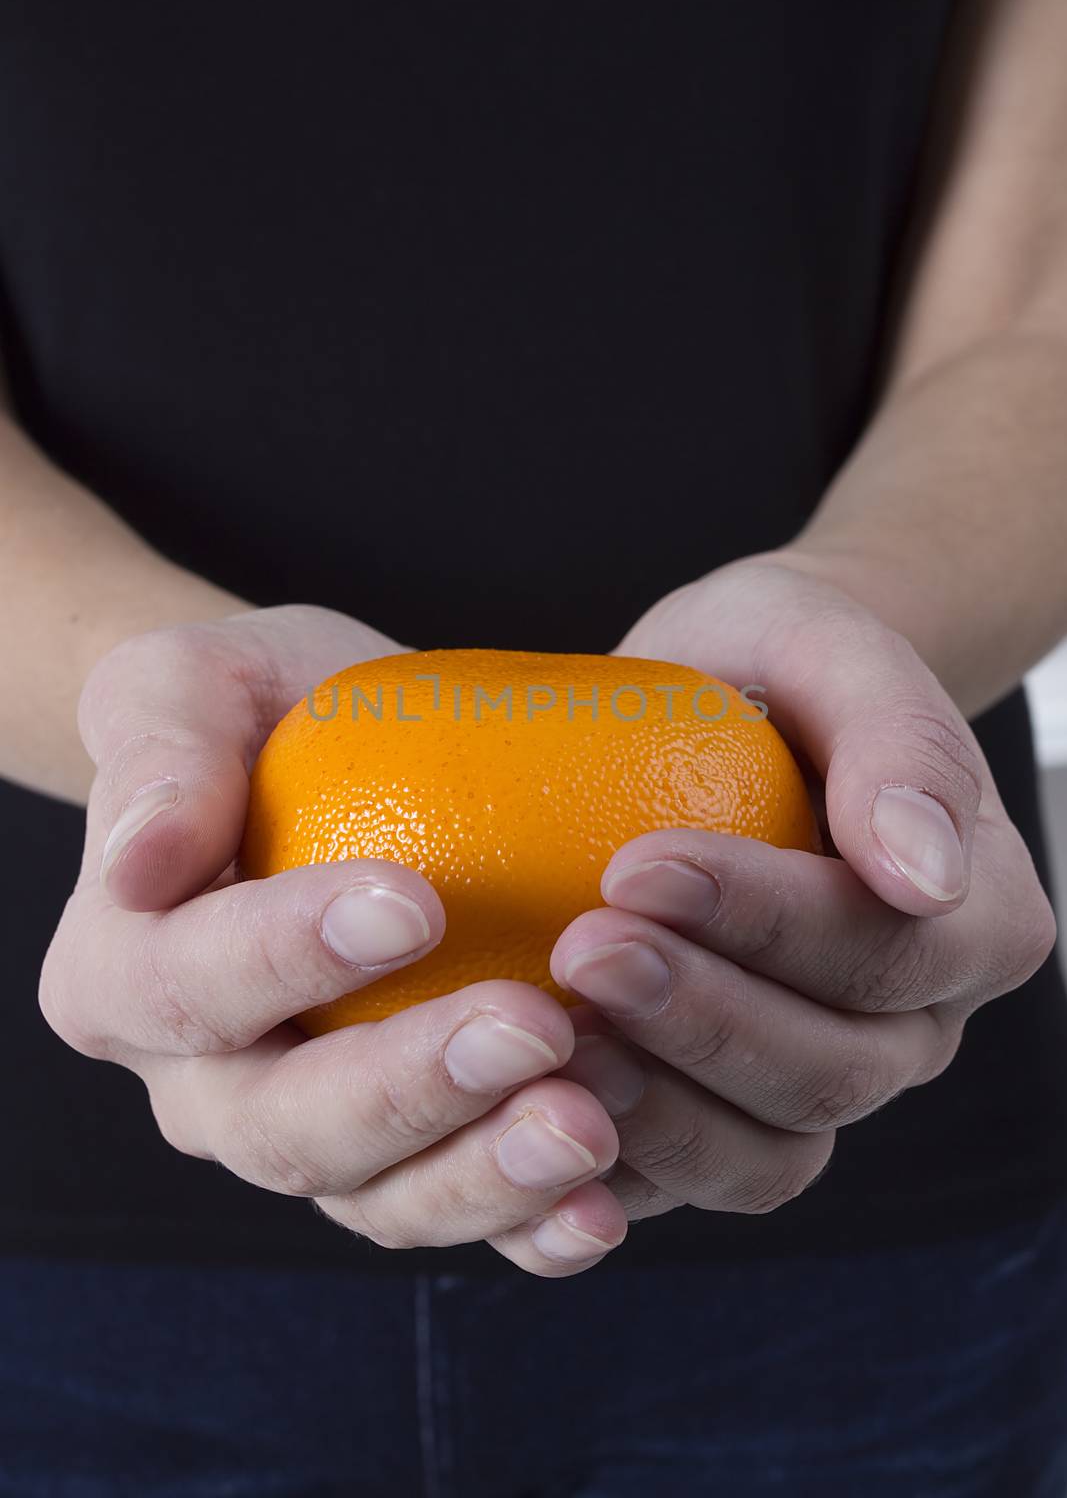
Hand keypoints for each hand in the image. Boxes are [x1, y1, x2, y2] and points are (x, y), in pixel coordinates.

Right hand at [39, 606, 623, 1276]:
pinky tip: (604, 1204)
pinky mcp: (408, 1164)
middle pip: (288, 1126)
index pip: (185, 985)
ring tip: (590, 1128)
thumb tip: (139, 863)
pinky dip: (530, 1227)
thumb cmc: (267, 712)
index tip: (416, 902)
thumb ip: (159, 745)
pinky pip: (461, 1218)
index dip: (288, 957)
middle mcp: (204, 1087)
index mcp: (122, 977)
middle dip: (413, 1088)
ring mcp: (310, 1141)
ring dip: (487, 1176)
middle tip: (536, 1026)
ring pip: (379, 1199)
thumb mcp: (197, 680)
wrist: (355, 768)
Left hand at [548, 555, 1055, 1221]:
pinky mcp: (731, 1121)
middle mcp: (913, 1026)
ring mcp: (823, 1087)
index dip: (763, 924)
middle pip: (828, 1071)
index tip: (635, 865)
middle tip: (578, 948)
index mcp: (975, 920)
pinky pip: (685, 1180)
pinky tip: (524, 1102)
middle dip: (697, 1018)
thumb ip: (902, 742)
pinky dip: (608, 1162)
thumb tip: (929, 872)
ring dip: (652, 1109)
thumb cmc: (782, 665)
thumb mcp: (835, 649)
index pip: (883, 951)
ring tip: (548, 1036)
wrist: (729, 710)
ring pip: (764, 1155)